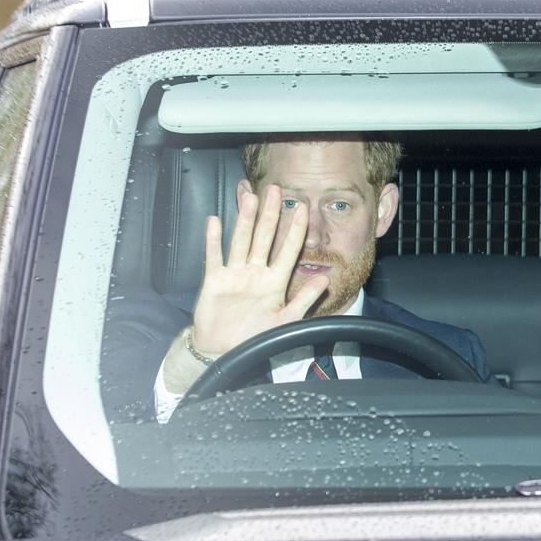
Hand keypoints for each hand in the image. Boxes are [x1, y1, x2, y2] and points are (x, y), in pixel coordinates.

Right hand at [191, 185, 328, 355]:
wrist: (224, 351)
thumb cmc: (255, 336)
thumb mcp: (286, 320)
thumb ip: (305, 300)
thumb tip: (326, 281)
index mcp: (274, 281)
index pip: (288, 250)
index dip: (296, 229)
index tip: (304, 208)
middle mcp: (256, 272)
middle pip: (264, 238)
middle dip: (270, 214)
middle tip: (275, 190)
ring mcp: (235, 274)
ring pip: (241, 241)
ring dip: (245, 220)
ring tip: (250, 197)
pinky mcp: (215, 280)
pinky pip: (214, 256)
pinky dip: (213, 239)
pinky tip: (215, 221)